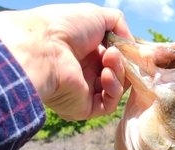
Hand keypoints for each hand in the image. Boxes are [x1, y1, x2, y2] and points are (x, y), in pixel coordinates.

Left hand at [0, 3, 132, 120]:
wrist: (44, 48)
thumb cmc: (65, 27)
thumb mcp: (97, 16)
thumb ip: (119, 25)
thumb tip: (130, 43)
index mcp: (86, 51)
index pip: (115, 58)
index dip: (125, 54)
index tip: (129, 48)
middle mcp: (85, 72)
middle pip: (118, 74)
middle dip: (122, 63)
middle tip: (114, 53)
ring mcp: (85, 91)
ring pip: (116, 89)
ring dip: (118, 73)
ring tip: (109, 59)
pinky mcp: (85, 108)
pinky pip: (109, 104)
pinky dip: (113, 89)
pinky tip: (105, 75)